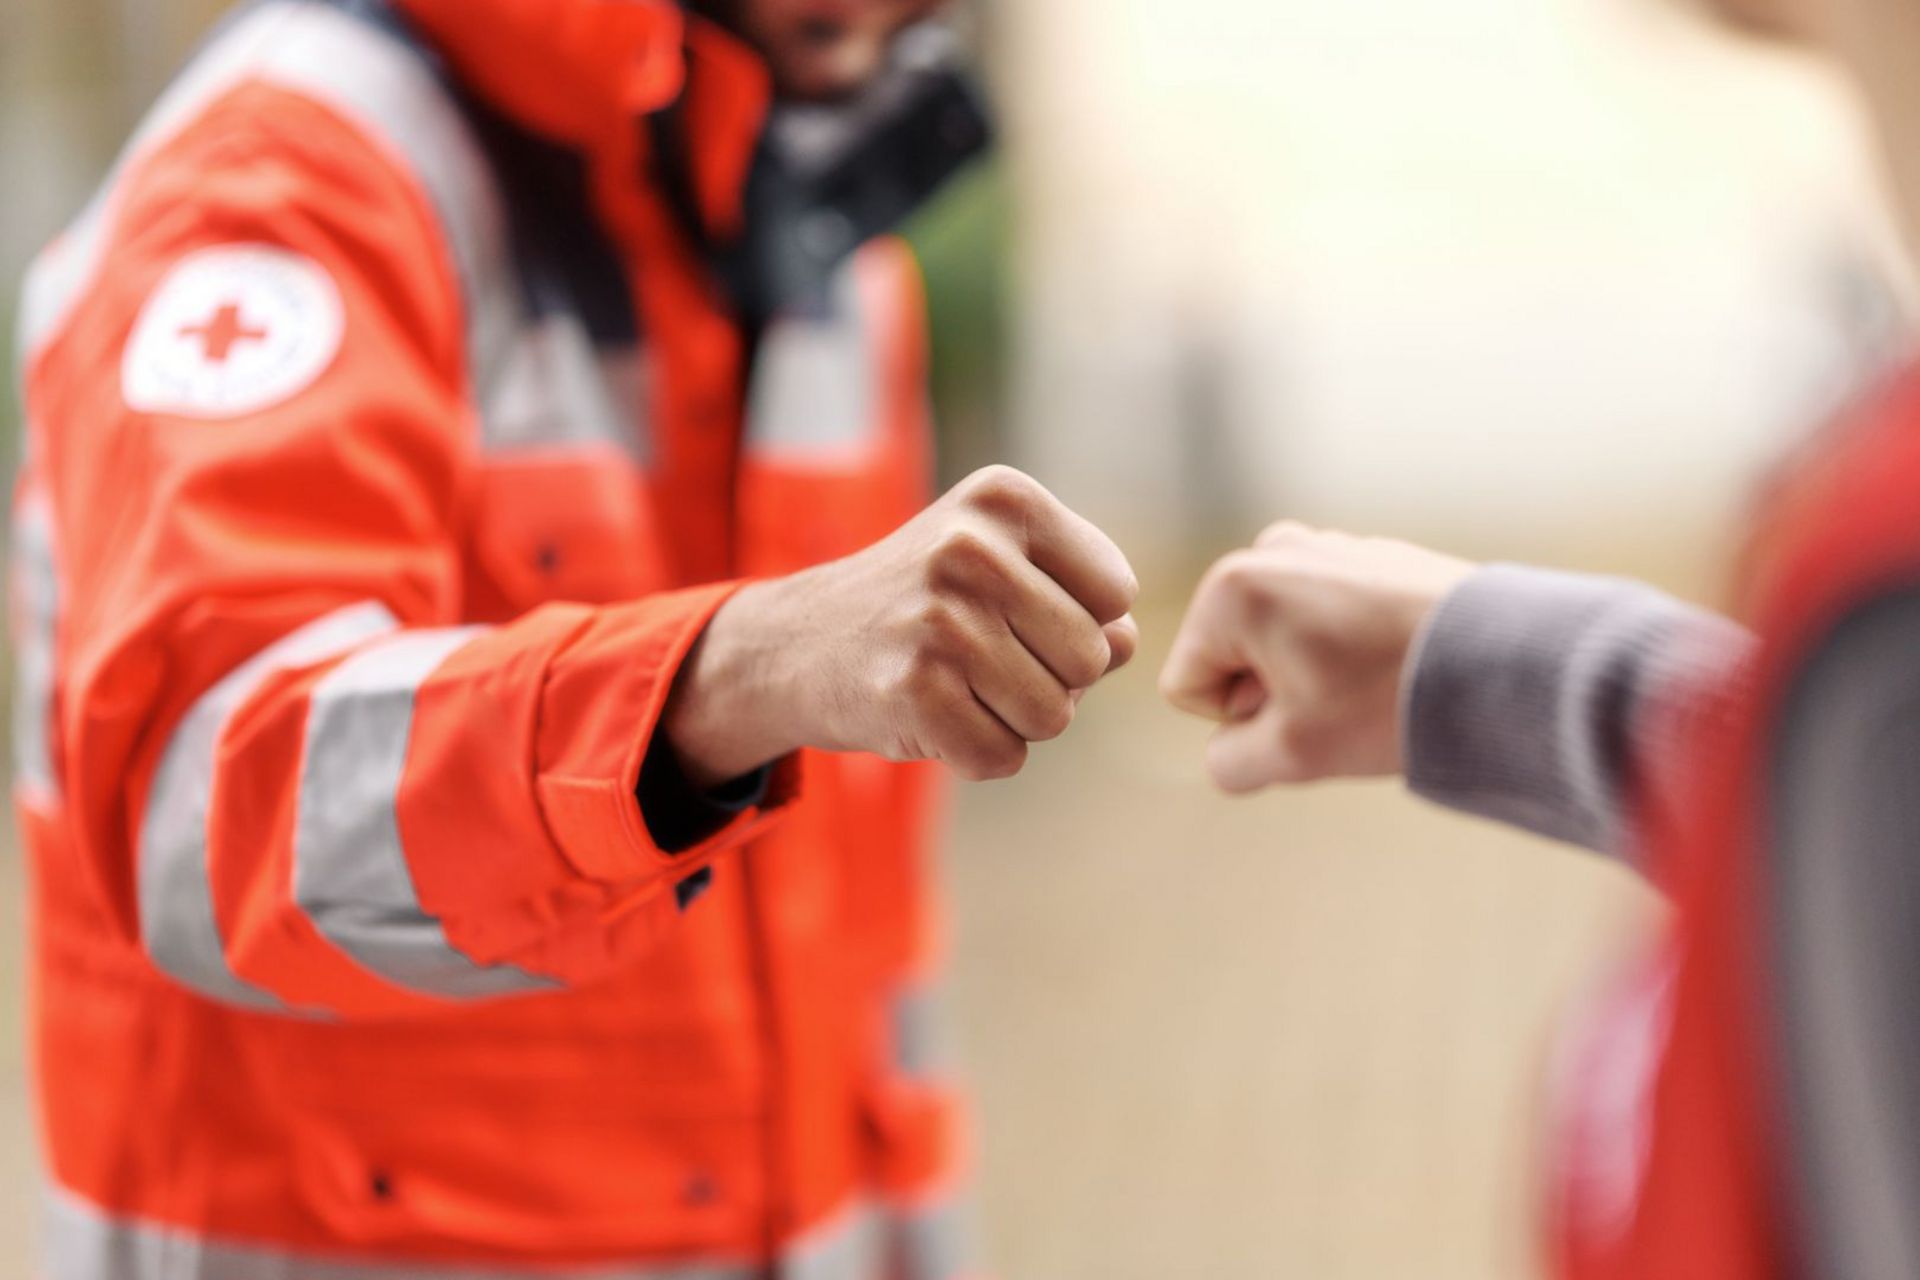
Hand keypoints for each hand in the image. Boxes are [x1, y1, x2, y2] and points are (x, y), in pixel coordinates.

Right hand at [667, 466, 1139, 783]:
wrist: (796, 644)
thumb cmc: (925, 604)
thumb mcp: (1001, 565)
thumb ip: (1083, 598)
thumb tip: (1125, 643)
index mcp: (1004, 499)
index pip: (1115, 593)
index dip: (1081, 621)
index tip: (1017, 612)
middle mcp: (972, 548)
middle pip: (1092, 657)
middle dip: (1053, 678)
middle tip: (984, 658)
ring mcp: (940, 621)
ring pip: (1055, 715)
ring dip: (1016, 720)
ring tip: (959, 684)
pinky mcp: (913, 692)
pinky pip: (1003, 757)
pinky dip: (977, 754)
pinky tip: (933, 715)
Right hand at [1159, 522, 1472, 792]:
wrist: (1502, 661)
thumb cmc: (1387, 701)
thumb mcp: (1293, 754)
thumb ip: (1229, 762)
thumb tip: (1228, 750)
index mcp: (1231, 588)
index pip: (1189, 685)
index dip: (1239, 720)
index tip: (1305, 713)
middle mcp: (1269, 551)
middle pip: (1234, 656)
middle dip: (1275, 692)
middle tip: (1339, 704)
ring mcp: (1323, 545)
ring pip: (1282, 641)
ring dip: (1312, 673)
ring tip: (1371, 684)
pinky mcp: (1369, 555)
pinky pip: (1328, 620)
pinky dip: (1349, 649)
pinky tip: (1394, 664)